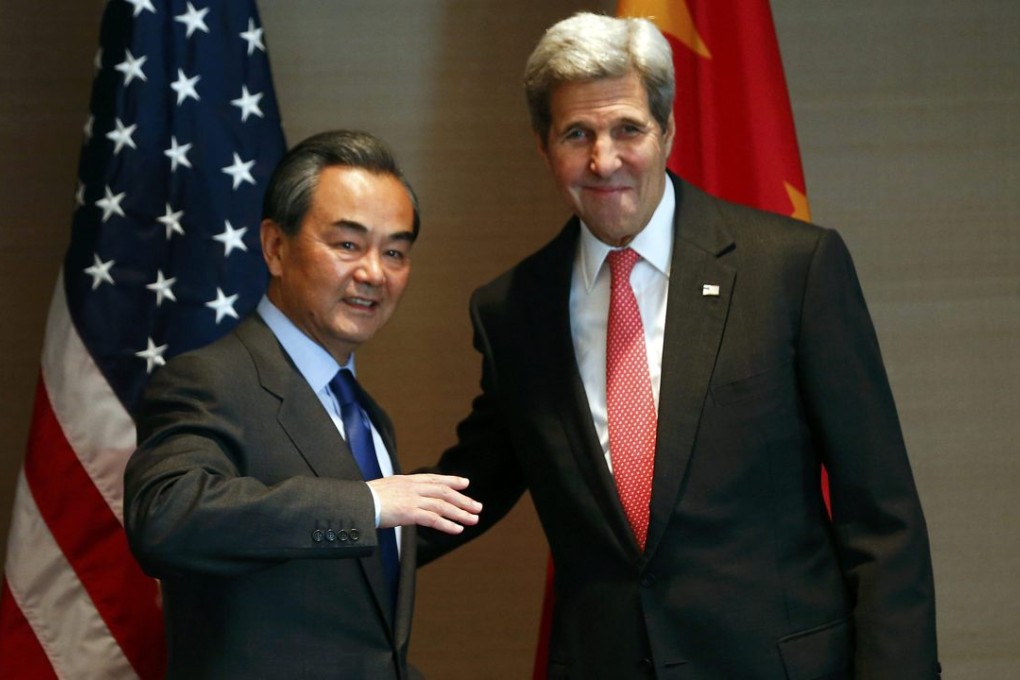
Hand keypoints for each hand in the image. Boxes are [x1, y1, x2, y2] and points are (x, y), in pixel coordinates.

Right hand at [367, 474, 481, 534]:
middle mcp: (413, 487)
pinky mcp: (409, 512)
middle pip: (444, 492)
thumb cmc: (367, 499)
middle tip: (478, 507)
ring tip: (474, 520)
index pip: (435, 479)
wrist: (357, 503)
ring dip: (461, 513)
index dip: (452, 480)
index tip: (465, 483)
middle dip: (463, 500)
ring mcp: (412, 499)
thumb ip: (401, 491)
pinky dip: (447, 524)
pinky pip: (433, 519)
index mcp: (408, 480)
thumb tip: (408, 496)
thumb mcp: (387, 488)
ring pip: (442, 506)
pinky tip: (458, 529)